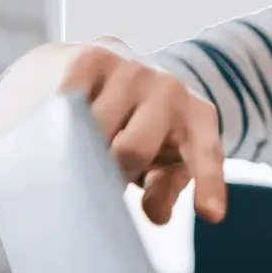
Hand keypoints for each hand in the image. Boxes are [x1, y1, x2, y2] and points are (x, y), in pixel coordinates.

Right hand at [58, 41, 225, 224]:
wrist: (91, 67)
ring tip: (82, 135)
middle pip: (131, 151)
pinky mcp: (92, 58)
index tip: (212, 214)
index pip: (204, 154)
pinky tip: (59, 114)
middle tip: (104, 162)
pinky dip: (60, 116)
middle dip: (111, 169)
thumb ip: (164, 186)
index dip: (208, 184)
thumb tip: (159, 215)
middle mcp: (171, 89)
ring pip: (95, 130)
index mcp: (198, 118)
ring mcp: (132, 70)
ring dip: (81, 145)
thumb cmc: (131, 126)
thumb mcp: (157, 160)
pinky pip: (69, 100)